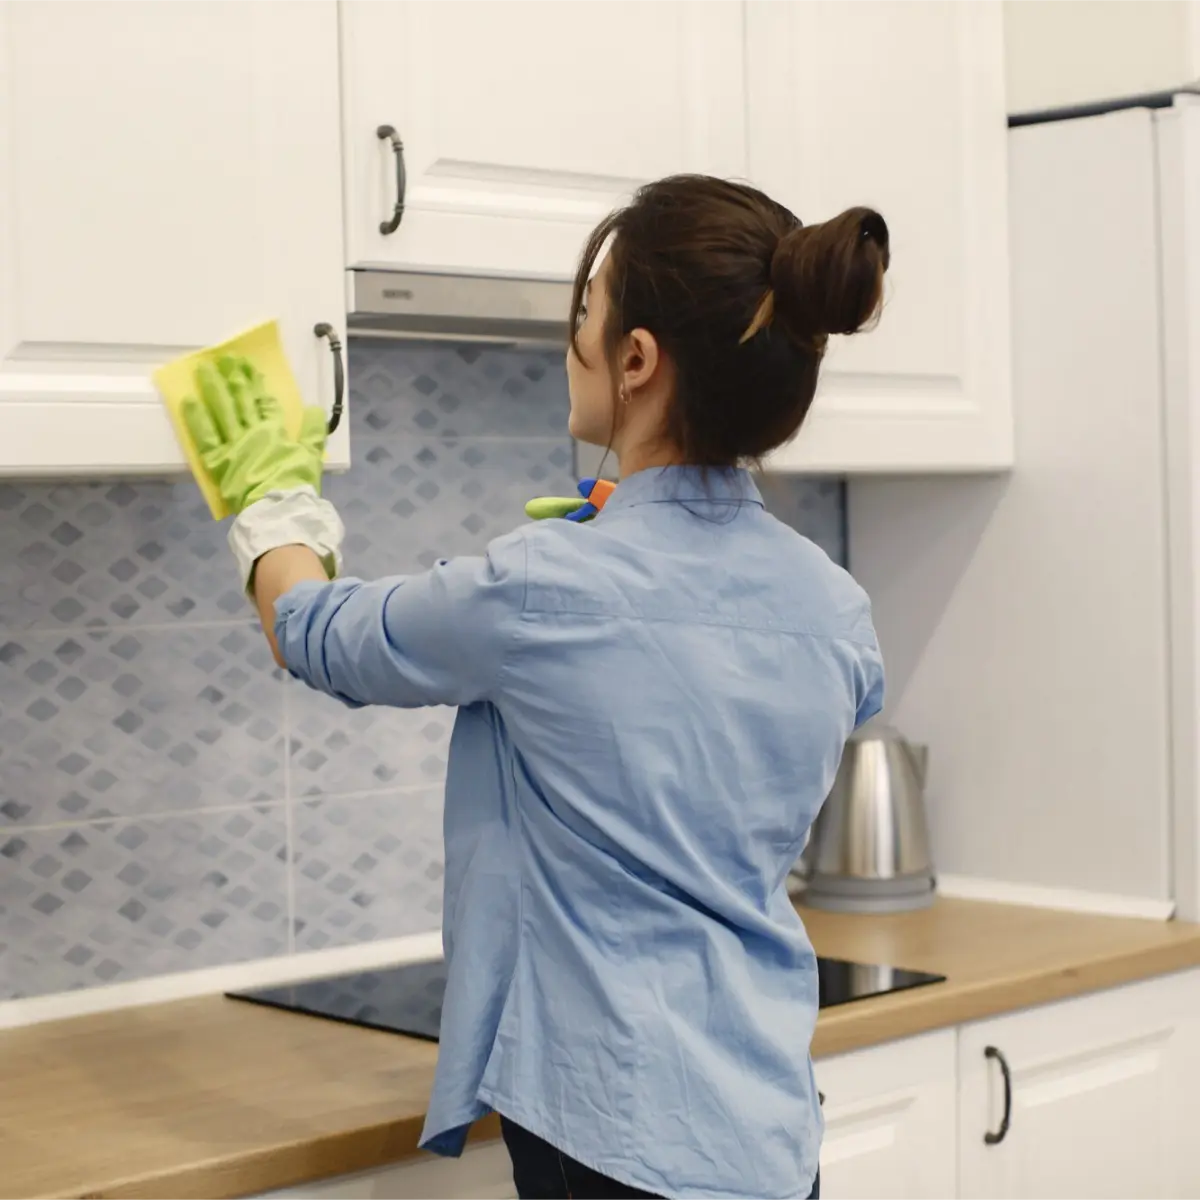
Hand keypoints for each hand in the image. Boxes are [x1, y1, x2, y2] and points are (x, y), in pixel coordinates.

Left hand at [182, 356, 326, 515]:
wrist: (278, 507)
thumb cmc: (296, 483)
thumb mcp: (311, 456)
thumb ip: (313, 432)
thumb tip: (315, 409)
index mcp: (274, 432)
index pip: (265, 404)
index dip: (258, 385)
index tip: (250, 368)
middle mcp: (252, 432)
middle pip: (241, 401)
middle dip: (235, 378)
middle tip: (226, 358)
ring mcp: (233, 444)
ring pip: (222, 411)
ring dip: (213, 388)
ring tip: (204, 368)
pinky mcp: (217, 460)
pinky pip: (204, 435)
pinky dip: (196, 418)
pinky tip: (189, 399)